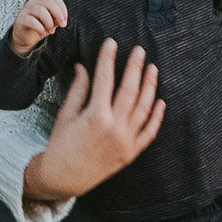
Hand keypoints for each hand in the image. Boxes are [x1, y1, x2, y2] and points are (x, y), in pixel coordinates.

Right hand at [9, 0, 68, 57]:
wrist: (24, 37)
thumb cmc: (39, 27)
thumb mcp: (51, 23)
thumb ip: (57, 19)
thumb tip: (62, 20)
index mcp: (42, 1)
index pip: (56, 0)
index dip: (63, 10)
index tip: (64, 22)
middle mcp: (34, 2)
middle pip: (49, 3)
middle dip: (59, 15)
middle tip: (62, 26)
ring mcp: (26, 10)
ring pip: (41, 11)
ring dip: (49, 22)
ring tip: (51, 31)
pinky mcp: (21, 19)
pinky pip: (32, 21)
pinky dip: (40, 27)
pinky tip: (42, 32)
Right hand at [21, 36, 163, 210]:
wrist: (64, 178)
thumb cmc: (61, 145)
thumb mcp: (66, 115)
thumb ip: (78, 90)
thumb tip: (83, 67)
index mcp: (96, 115)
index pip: (105, 79)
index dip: (108, 58)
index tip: (111, 43)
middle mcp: (114, 127)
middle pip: (130, 89)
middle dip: (135, 67)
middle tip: (140, 51)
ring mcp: (126, 141)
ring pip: (144, 108)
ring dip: (150, 86)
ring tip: (153, 68)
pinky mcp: (131, 152)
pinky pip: (149, 132)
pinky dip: (156, 116)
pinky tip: (160, 101)